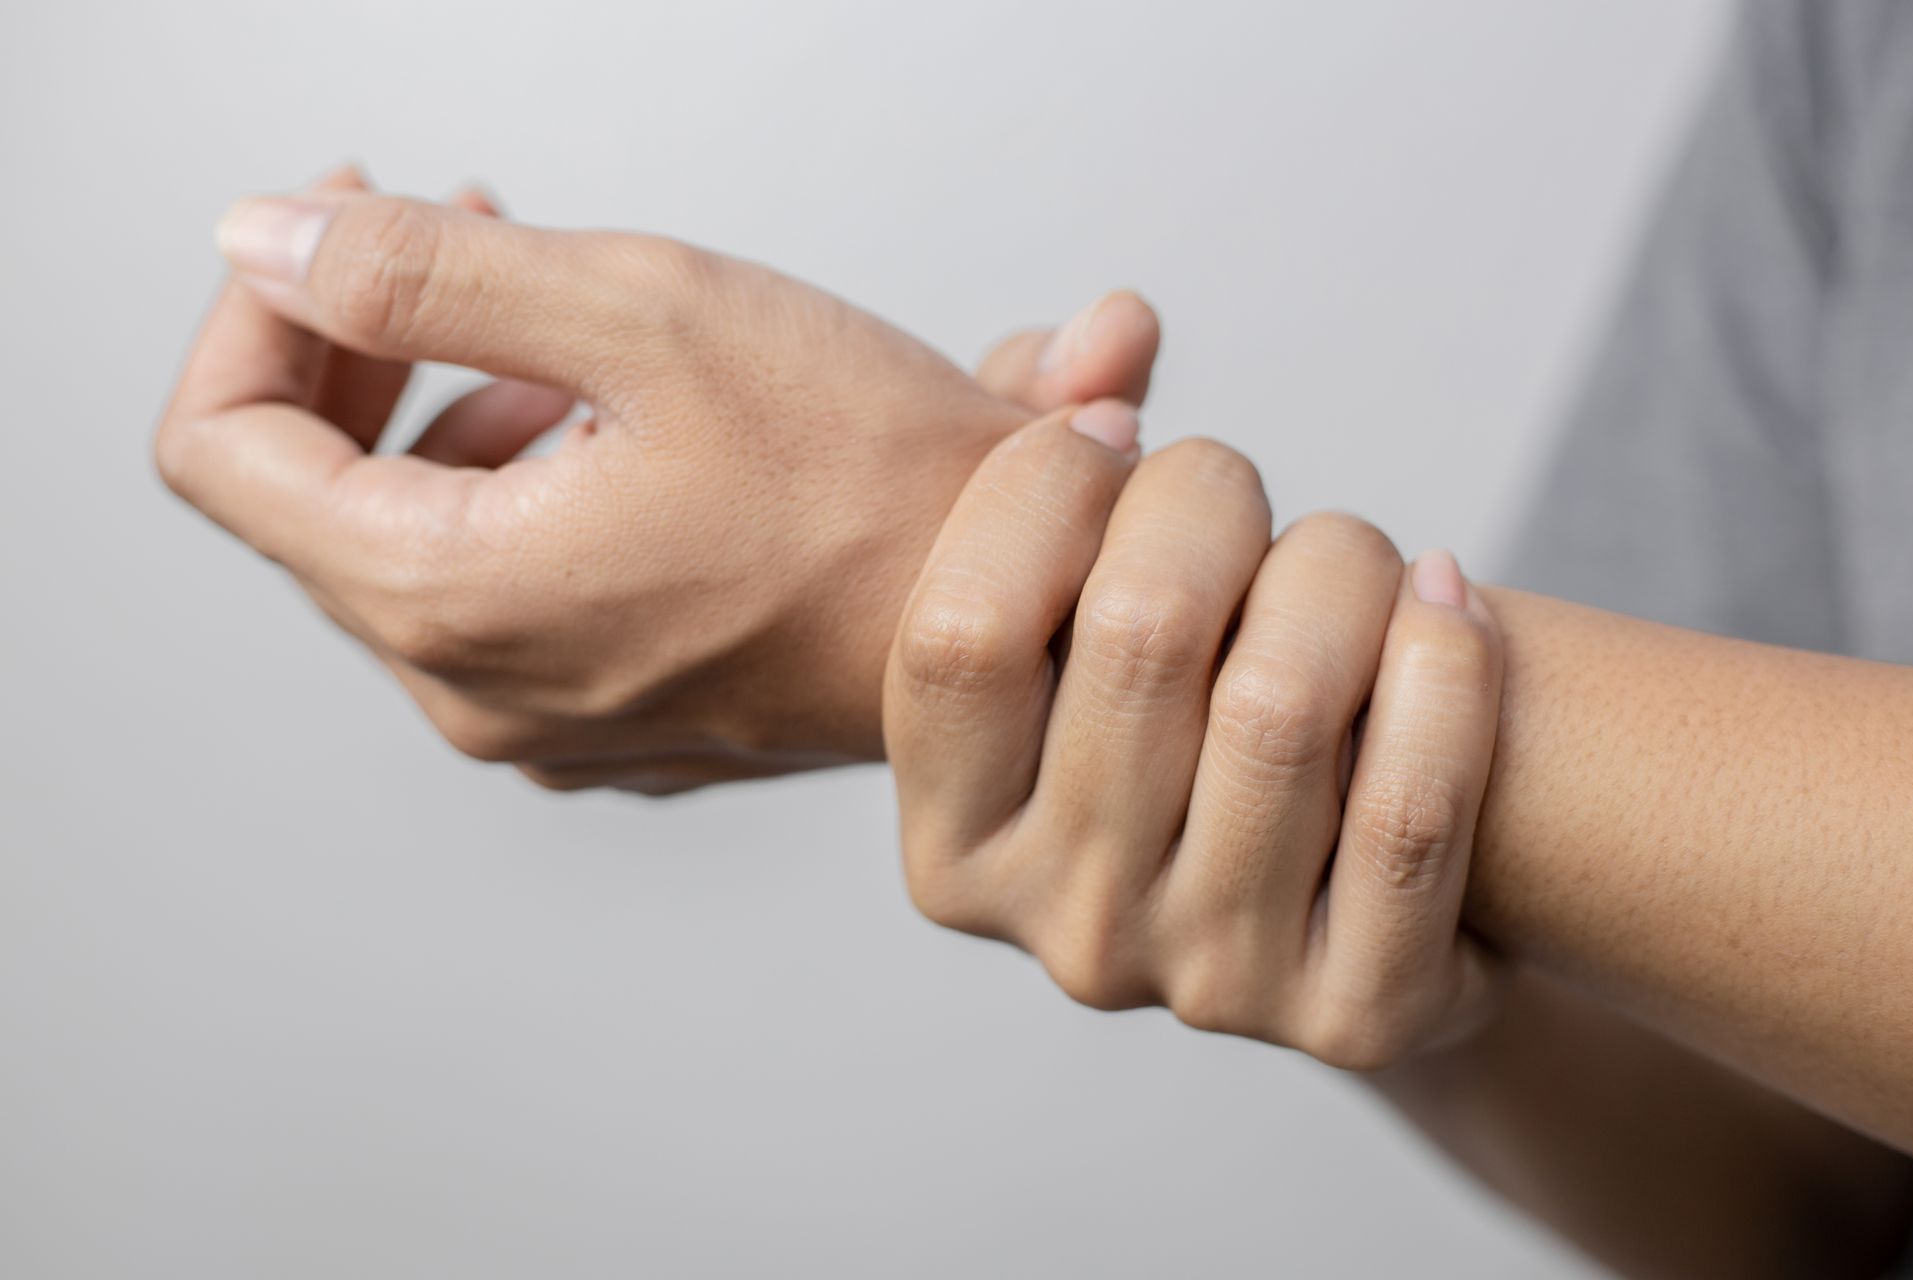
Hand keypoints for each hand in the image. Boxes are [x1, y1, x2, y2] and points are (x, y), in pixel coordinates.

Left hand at [155, 167, 1159, 792]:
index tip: (336, 228)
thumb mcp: (647, 316)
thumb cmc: (878, 490)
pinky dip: (528, 485)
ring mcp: (549, 717)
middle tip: (449, 229)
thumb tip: (269, 243)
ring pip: (419, 537)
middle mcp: (480, 690)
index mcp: (454, 597)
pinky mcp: (617, 715)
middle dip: (365, 343)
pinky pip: (510, 588)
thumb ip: (427, 274)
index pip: (225, 450)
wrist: (1027, 622)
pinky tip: (619, 426)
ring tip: (562, 332)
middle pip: (315, 498)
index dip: (256, 312)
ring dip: (457, 407)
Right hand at [883, 410, 1505, 1068]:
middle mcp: (1061, 931)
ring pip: (1282, 702)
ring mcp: (1207, 984)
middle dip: (1211, 494)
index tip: (1113, 437)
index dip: (1043, 485)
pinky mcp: (1355, 1014)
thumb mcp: (1070, 589)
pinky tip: (1445, 602)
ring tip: (1349, 555)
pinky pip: (1411, 804)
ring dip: (1338, 563)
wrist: (1337, 888)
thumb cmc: (1182, 708)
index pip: (955, 629)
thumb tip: (1117, 333)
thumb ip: (1042, 431)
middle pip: (1135, 634)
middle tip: (1238, 488)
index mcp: (951, 844)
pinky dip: (1446, 662)